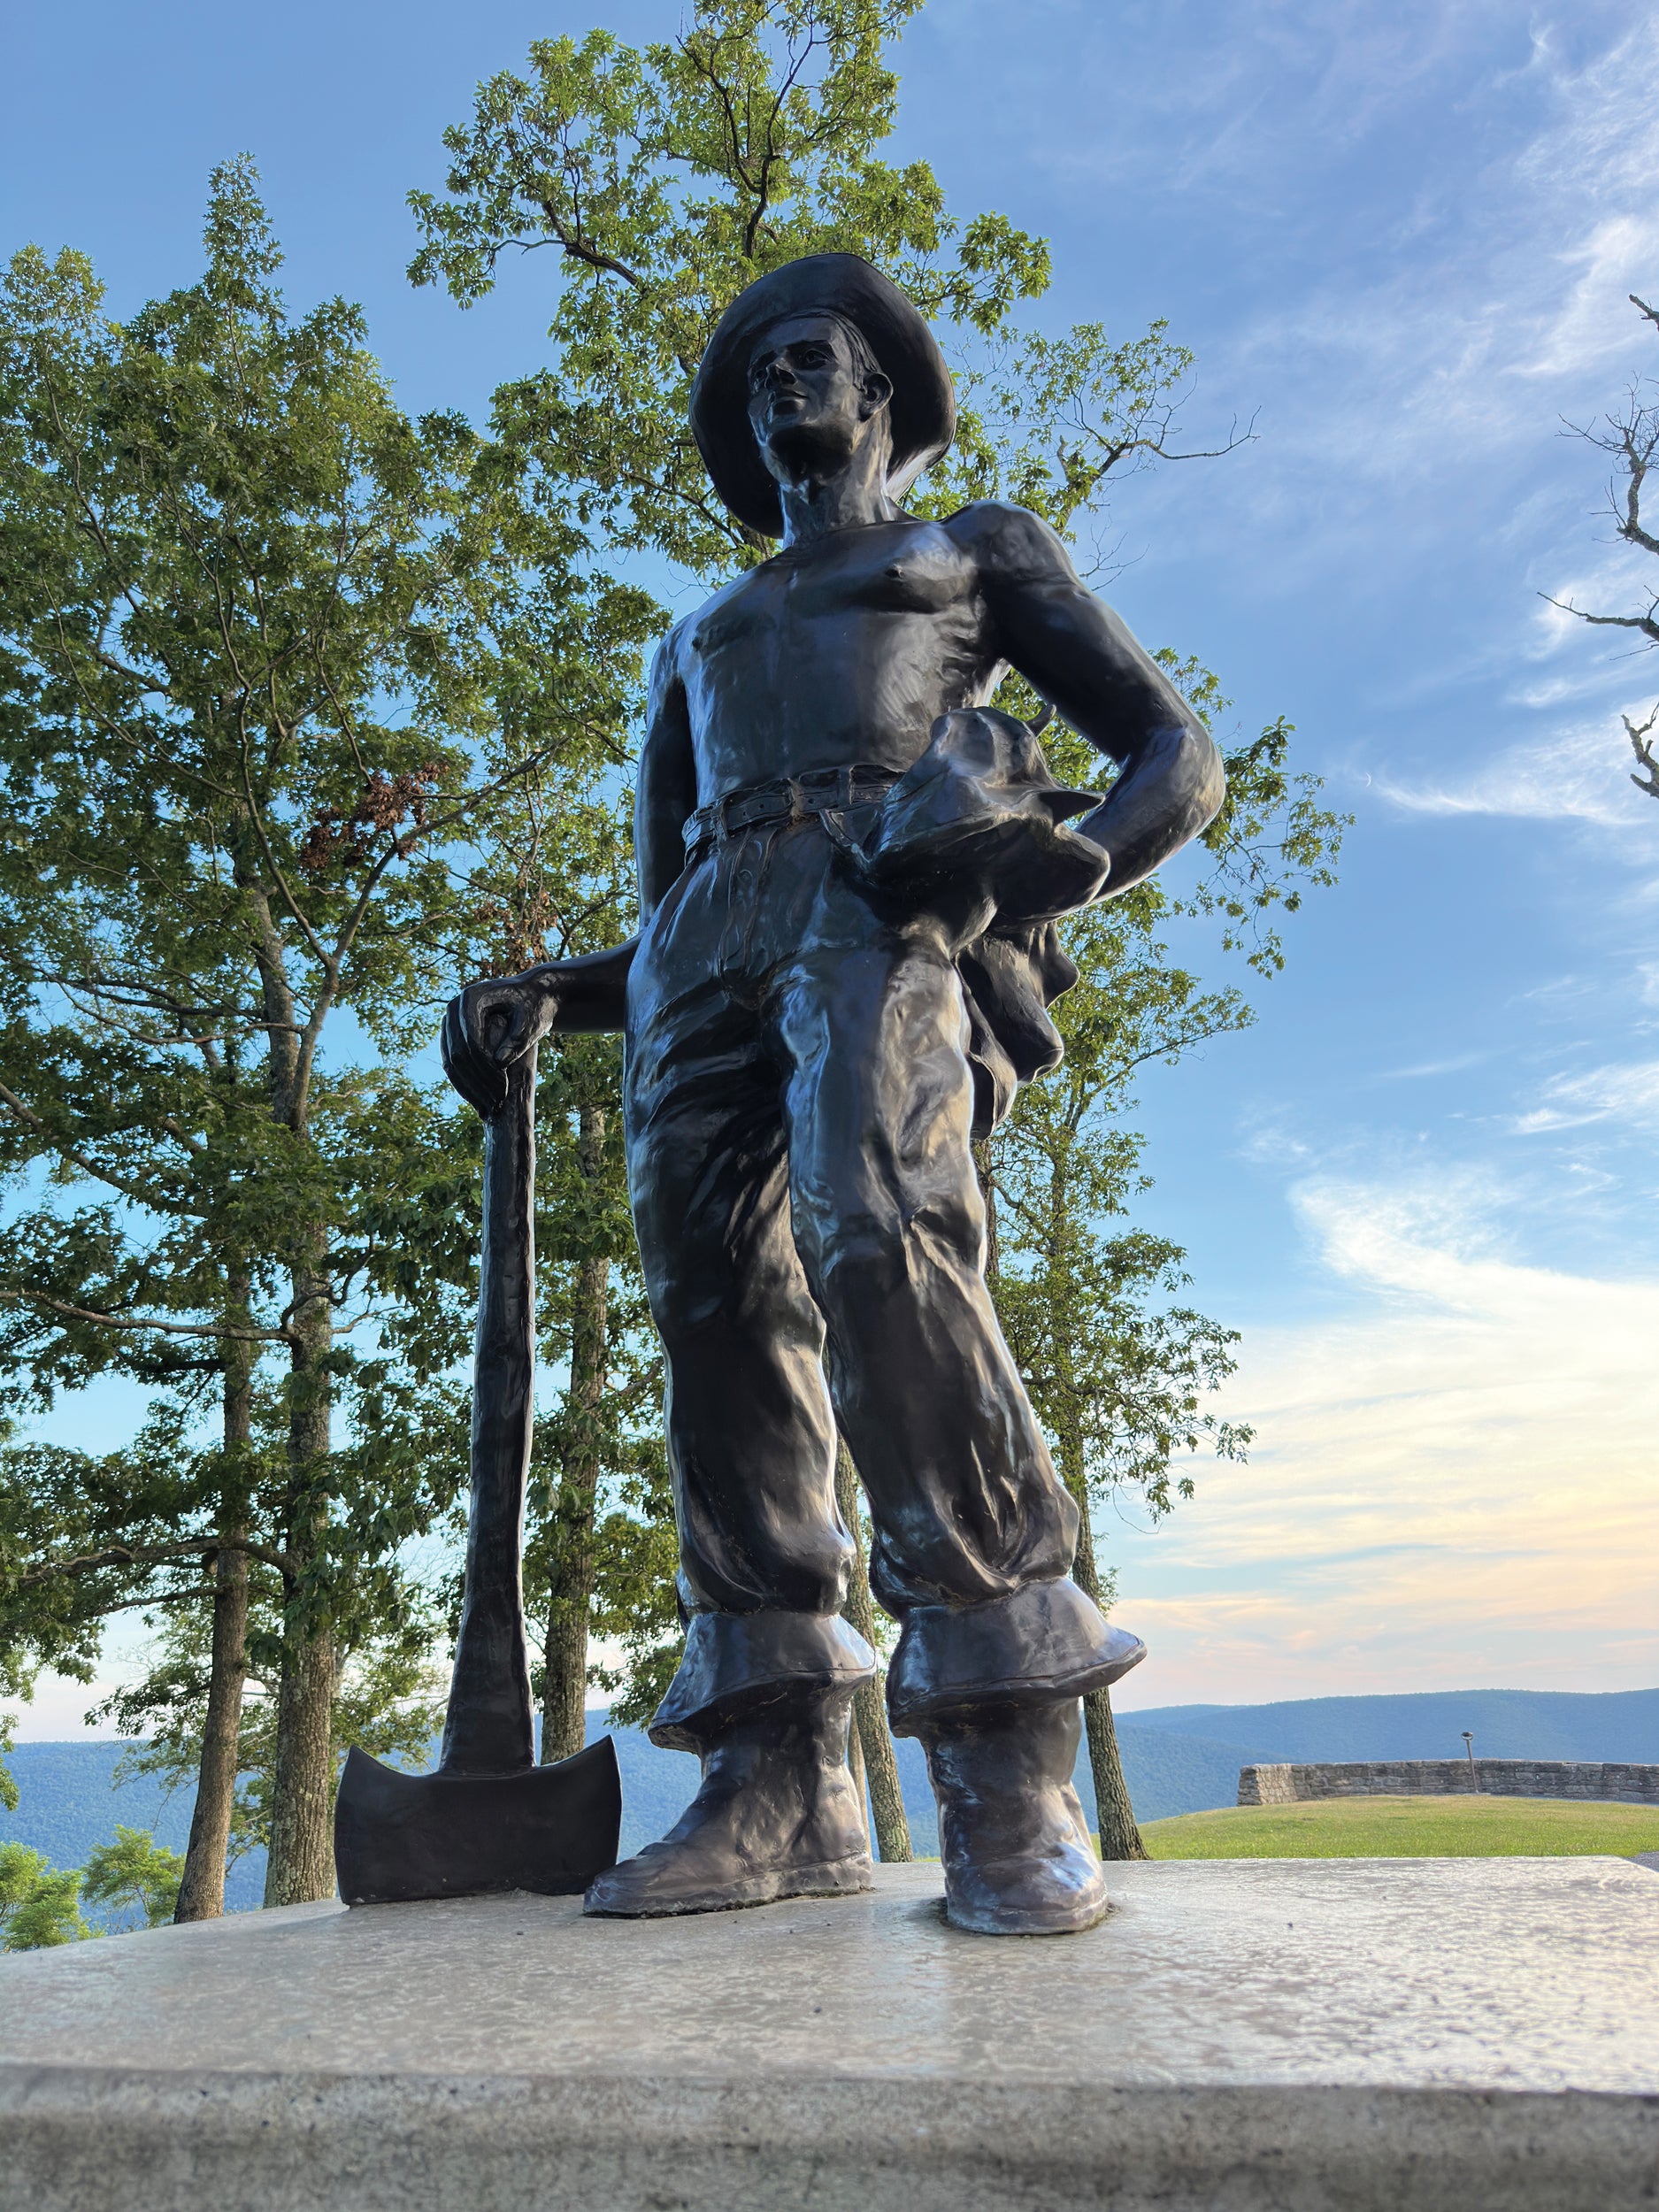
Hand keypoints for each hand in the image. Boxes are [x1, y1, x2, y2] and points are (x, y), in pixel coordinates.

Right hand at [441, 968, 559, 1118]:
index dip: (486, 1070)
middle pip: (457, 1053)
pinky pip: (451, 1062)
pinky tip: (479, 1101)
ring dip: (467, 1088)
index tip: (504, 1091)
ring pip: (450, 1061)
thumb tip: (499, 1063)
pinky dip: (464, 1083)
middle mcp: (454, 1007)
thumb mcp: (532, 1021)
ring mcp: (449, 1021)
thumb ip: (518, 1040)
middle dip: (476, 1083)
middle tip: (495, 1105)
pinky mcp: (451, 1034)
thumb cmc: (535, 1006)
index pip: (472, 1042)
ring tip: (488, 1108)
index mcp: (471, 998)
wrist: (531, 994)